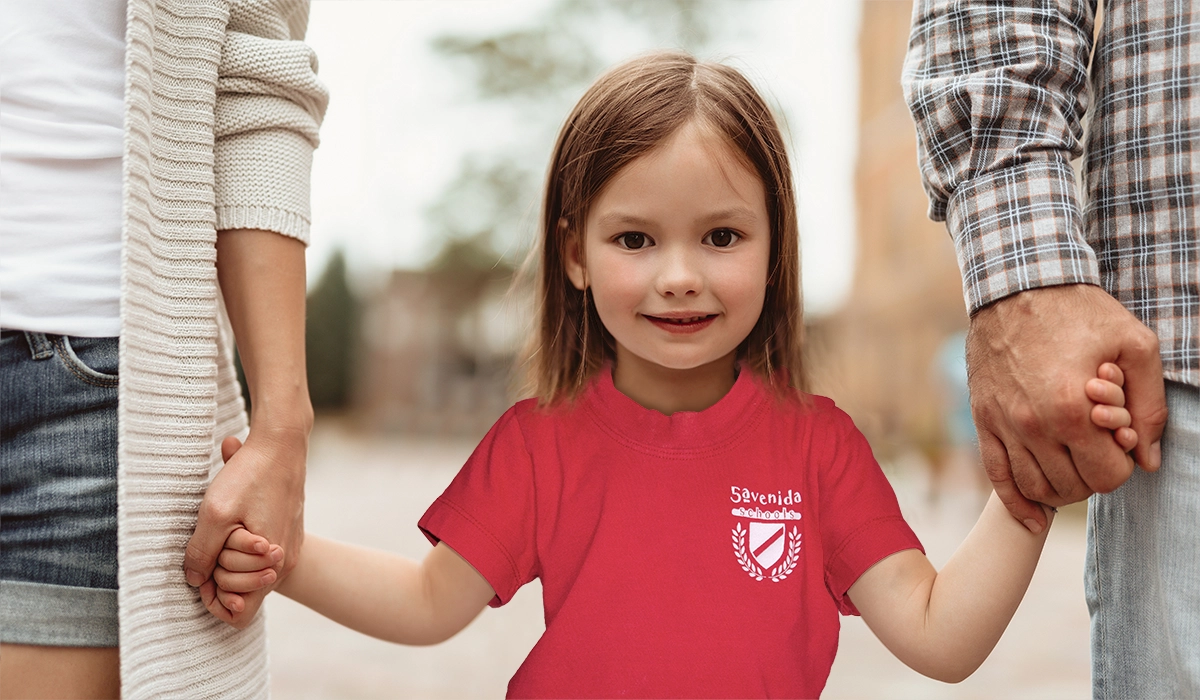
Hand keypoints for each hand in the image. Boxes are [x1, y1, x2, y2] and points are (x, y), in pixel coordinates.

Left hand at [185, 430, 305, 627]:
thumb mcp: (214, 514)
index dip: (213, 600)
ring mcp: (287, 549)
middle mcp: (284, 563)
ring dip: (230, 558)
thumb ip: (201, 553)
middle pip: (242, 595)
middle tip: (214, 543)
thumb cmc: (250, 476)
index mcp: (271, 565)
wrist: (283, 444)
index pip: (238, 614)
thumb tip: (194, 580)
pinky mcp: (287, 534)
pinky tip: (236, 518)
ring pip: (249, 574)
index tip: (202, 572)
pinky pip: (259, 556)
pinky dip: (242, 544)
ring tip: (224, 527)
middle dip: (220, 575)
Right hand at [967, 284, 1166, 531]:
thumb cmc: (1080, 312)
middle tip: (1098, 450)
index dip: (1121, 465)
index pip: (1107, 476)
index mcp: (1072, 410)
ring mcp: (1004, 425)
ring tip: (1073, 465)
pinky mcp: (983, 420)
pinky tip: (1034, 516)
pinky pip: (997, 477)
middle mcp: (1033, 425)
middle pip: (1072, 487)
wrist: (1017, 285)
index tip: (1120, 442)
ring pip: (1036, 488)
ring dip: (1061, 489)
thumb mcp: (1135, 345)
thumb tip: (1146, 458)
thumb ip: (1149, 406)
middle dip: (1093, 476)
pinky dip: (1017, 504)